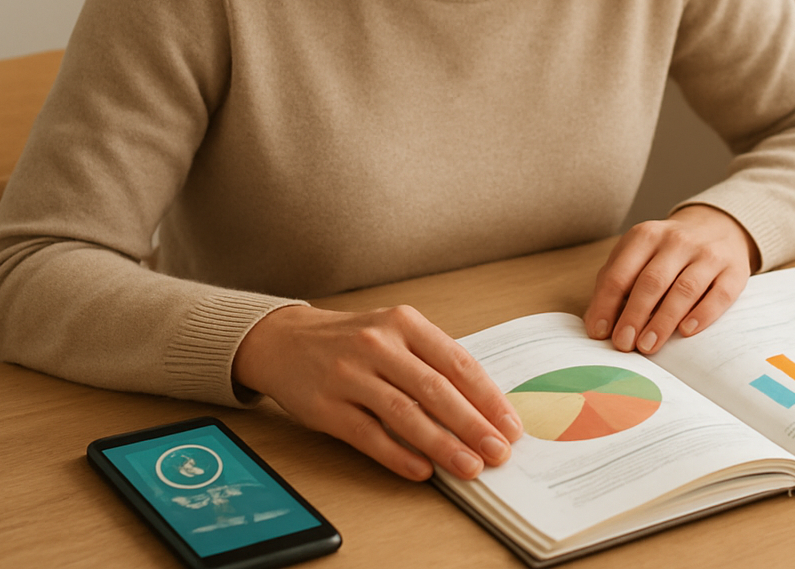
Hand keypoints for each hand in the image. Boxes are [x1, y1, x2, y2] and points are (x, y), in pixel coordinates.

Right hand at [232, 304, 522, 481]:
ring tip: (469, 467)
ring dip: (442, 445)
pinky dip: (399, 455)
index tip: (510, 425)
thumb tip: (482, 406)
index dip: (488, 397)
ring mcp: (350, 375)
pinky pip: (369, 435)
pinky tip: (423, 471)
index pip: (457, 362)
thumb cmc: (351, 340)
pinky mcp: (326, 406)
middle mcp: (378, 345)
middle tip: (498, 452)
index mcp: (404, 323)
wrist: (284, 340)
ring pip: (405, 414)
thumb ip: (433, 361)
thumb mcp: (395, 332)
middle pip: (436, 390)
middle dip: (473, 425)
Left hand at [584, 204, 759, 355]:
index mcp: (646, 236)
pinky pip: (719, 294)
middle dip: (634, 316)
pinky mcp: (734, 270)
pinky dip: (702, 314)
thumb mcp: (637, 255)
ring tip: (648, 346)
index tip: (600, 333)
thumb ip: (615, 283)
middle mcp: (677, 241)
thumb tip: (597, 325)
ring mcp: (708, 254)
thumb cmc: (667, 252)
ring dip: (663, 321)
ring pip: (684, 289)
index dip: (607, 304)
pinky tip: (687, 331)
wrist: (718, 227)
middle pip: (651, 281)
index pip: (620, 273)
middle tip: (624, 344)